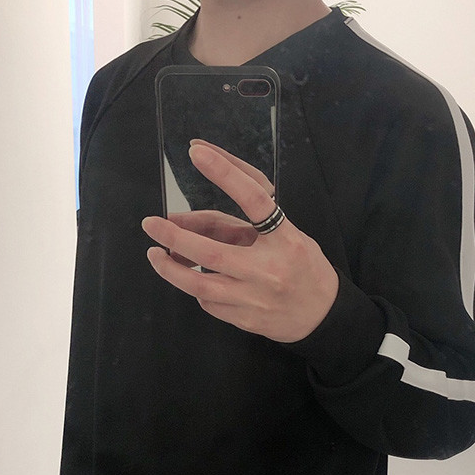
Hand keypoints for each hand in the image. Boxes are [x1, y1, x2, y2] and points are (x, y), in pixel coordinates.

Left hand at [142, 141, 338, 342]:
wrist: (323, 315)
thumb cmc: (302, 268)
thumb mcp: (286, 237)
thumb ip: (245, 226)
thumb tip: (191, 222)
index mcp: (285, 239)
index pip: (254, 199)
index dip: (226, 174)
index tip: (198, 153)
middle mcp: (270, 269)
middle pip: (213, 253)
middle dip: (176, 237)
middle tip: (151, 224)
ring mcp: (256, 298)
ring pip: (201, 286)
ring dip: (171, 270)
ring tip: (156, 255)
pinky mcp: (246, 320)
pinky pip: (210, 304)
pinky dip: (197, 290)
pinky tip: (196, 281)